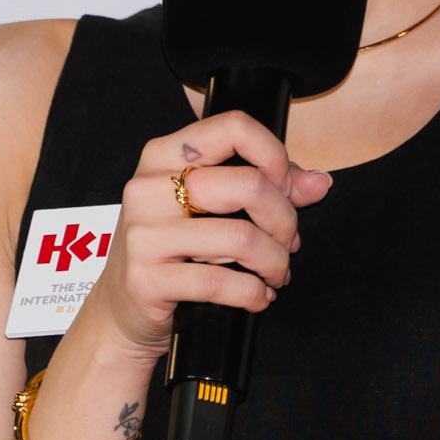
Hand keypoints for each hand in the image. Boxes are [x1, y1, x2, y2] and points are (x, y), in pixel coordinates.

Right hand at [98, 110, 330, 357]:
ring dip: (274, 262)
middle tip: (286, 242)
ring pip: (242, 238)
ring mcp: (144, 234)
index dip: (274, 155)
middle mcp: (148, 188)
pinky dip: (253, 293)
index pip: (233, 127)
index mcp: (163, 156)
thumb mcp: (210, 210)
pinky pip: (221, 283)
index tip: (285, 187)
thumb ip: (266, 189)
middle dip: (284, 220)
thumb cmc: (171, 253)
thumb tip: (318, 182)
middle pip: (248, 184)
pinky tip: (256, 296)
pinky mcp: (147, 279)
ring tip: (275, 273)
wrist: (121, 312)